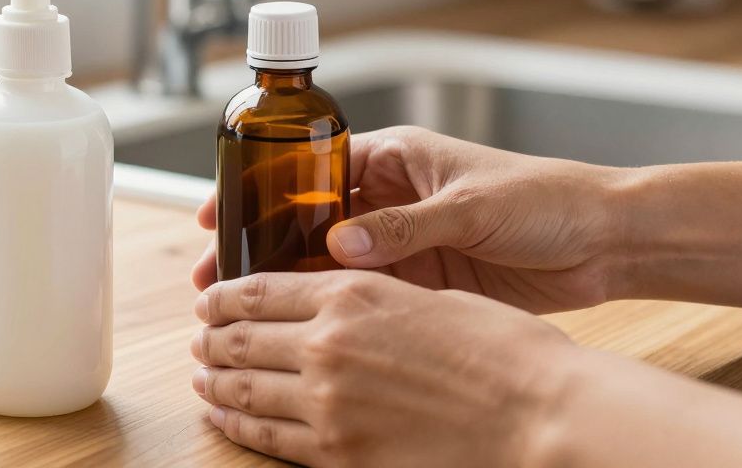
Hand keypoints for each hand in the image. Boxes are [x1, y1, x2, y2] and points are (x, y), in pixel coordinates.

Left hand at [191, 270, 573, 466]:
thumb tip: (337, 305)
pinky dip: (236, 422)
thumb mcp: (429, 296)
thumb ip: (371, 297)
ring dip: (214, 380)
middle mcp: (327, 341)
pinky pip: (267, 435)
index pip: (258, 289)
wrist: (541, 415)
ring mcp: (327, 400)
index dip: (223, 296)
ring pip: (244, 386)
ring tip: (202, 376)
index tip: (209, 301)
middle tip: (200, 341)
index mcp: (350, 291)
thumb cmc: (503, 351)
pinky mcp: (337, 452)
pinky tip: (225, 415)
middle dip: (212, 339)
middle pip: (241, 337)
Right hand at [195, 126, 626, 312]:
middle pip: (307, 218)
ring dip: (290, 280)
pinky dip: (331, 307)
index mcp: (395, 157)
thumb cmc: (547, 198)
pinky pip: (363, 292)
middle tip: (218, 274)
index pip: (309, 168)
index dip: (261, 189)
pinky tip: (299, 326)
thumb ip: (405, 226)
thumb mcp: (470, 204)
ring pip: (328, 261)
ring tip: (244, 308)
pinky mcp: (419, 280)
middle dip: (263, 243)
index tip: (221, 210)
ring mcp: (400, 241)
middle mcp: (388, 197)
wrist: (605, 242)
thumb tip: (342, 243)